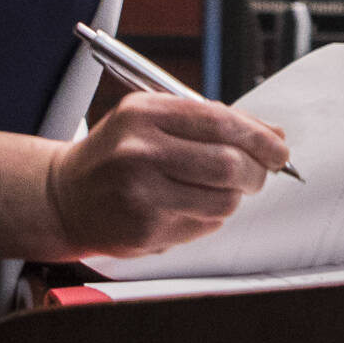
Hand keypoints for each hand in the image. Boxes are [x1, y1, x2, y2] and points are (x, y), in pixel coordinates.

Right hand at [46, 91, 290, 258]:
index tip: (279, 149)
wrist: (64, 196)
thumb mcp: (153, 120)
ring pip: (223, 200)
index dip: (260, 138)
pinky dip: (210, 217)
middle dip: (256, 172)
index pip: (221, 121)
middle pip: (228, 163)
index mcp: (144, 113)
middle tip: (257, 175)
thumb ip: (212, 122)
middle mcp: (139, 150)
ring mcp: (141, 193)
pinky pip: (204, 225)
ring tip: (218, 190)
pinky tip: (187, 207)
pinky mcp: (144, 229)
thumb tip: (273, 134)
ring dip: (234, 197)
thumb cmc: (116, 154)